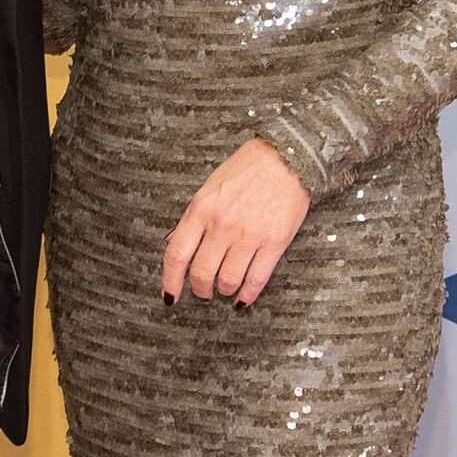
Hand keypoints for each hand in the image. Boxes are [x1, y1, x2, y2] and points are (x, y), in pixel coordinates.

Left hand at [163, 139, 310, 306]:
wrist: (286, 158)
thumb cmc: (248, 169)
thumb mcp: (210, 188)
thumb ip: (194, 218)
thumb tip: (176, 245)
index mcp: (201, 209)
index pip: (177, 254)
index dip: (170, 281)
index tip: (170, 295)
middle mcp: (222, 224)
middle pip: (201, 273)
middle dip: (200, 289)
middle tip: (204, 292)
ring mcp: (249, 235)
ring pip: (228, 280)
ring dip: (224, 290)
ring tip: (225, 289)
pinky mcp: (274, 242)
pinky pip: (256, 278)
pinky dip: (247, 294)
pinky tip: (243, 298)